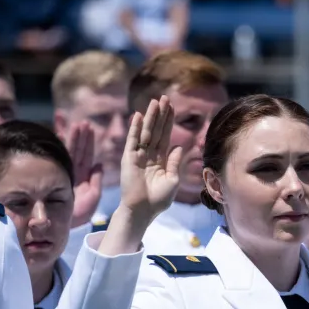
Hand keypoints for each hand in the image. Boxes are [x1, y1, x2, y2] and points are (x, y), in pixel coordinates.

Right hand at [62, 121, 102, 226]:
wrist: (64, 224)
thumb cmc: (80, 214)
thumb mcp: (93, 196)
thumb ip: (96, 180)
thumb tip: (100, 165)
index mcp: (83, 175)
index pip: (86, 155)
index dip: (88, 142)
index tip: (90, 128)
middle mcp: (72, 171)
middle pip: (77, 149)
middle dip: (79, 136)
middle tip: (84, 122)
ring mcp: (63, 172)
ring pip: (67, 151)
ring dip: (70, 137)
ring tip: (74, 123)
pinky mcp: (55, 175)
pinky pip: (56, 158)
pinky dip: (56, 145)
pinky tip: (57, 133)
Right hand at [118, 96, 181, 222]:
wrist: (143, 210)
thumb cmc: (158, 200)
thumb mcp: (172, 180)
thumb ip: (174, 163)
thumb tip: (179, 146)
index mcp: (161, 160)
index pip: (166, 136)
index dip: (169, 122)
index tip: (172, 107)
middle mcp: (149, 155)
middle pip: (156, 130)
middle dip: (160, 114)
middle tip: (165, 97)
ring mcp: (138, 155)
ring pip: (146, 132)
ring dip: (150, 117)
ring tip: (154, 102)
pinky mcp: (129, 159)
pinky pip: (133, 141)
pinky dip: (135, 128)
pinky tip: (137, 116)